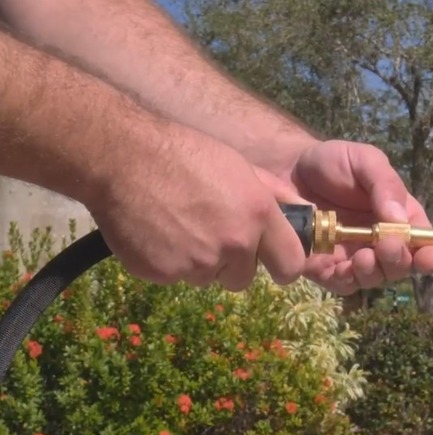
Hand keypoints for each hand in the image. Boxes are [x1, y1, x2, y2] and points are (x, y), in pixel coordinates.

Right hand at [87, 125, 307, 290]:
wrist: (123, 158)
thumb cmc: (186, 155)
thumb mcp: (240, 167)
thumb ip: (275, 196)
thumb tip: (307, 213)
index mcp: (258, 215)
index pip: (291, 265)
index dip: (283, 267)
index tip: (273, 264)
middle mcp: (234, 244)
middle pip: (243, 279)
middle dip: (231, 264)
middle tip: (210, 233)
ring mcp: (198, 262)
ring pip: (207, 278)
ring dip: (198, 261)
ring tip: (178, 225)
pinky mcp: (164, 274)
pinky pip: (174, 278)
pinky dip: (168, 262)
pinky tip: (156, 233)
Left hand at [285, 140, 432, 293]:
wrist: (287, 169)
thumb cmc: (333, 162)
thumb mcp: (365, 161)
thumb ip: (385, 185)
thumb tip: (399, 219)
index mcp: (400, 218)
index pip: (424, 243)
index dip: (430, 254)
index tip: (428, 257)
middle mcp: (381, 242)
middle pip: (402, 266)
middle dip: (399, 261)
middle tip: (386, 246)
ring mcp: (354, 257)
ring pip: (374, 278)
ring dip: (374, 273)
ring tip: (364, 258)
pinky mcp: (327, 268)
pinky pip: (342, 284)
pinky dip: (346, 280)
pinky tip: (342, 268)